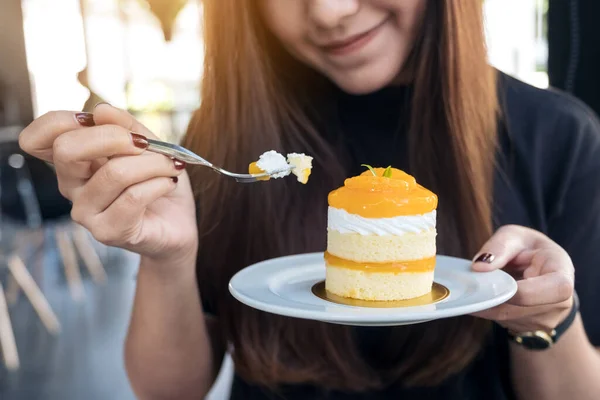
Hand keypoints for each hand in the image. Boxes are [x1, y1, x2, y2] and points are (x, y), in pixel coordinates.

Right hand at [19, 104, 198, 265]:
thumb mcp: (148, 146)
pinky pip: (133, 197)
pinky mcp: (107, 232)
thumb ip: (126, 126)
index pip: (37, 138)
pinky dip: (159, 184)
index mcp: (73, 162)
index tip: (101, 120)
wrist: (179, 224)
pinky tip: (169, 184)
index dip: (63, 120)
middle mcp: (71, 187)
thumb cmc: (159, 182)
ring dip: (153, 163)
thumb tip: (101, 111)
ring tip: (170, 166)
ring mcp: (85, 212)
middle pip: (66, 149)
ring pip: (114, 173)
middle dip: (113, 136)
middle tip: (144, 143)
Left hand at [470, 225, 574, 333]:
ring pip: (507, 317)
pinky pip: (501, 321)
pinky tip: (479, 296)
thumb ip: (499, 247)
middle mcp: (559, 301)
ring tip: (471, 287)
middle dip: (492, 296)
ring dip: (484, 303)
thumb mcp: (515, 236)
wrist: (536, 268)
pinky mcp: (528, 328)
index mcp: (562, 273)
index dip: (527, 292)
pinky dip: (485, 309)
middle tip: (470, 285)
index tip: (500, 284)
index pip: (557, 289)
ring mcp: (545, 319)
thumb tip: (479, 266)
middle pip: (523, 308)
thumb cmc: (527, 249)